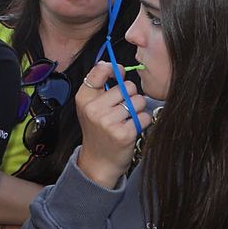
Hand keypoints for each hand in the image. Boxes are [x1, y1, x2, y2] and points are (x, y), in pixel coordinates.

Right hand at [74, 63, 148, 187]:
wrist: (98, 162)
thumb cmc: (98, 131)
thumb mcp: (89, 107)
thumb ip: (100, 87)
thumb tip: (117, 67)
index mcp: (83, 98)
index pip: (100, 70)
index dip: (114, 69)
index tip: (119, 74)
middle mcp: (93, 108)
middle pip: (127, 86)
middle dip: (131, 96)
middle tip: (123, 108)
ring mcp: (107, 121)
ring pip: (138, 101)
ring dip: (138, 110)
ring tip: (127, 119)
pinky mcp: (123, 133)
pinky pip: (144, 117)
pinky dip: (142, 122)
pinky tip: (132, 129)